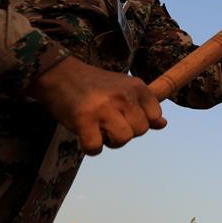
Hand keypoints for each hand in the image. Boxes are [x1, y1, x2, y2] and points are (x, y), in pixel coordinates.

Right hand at [25, 56, 166, 154]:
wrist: (59, 74)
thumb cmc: (93, 84)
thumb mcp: (124, 88)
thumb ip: (144, 106)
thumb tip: (162, 124)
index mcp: (136, 87)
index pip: (155, 115)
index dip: (141, 122)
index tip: (126, 117)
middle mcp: (123, 96)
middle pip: (140, 130)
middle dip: (126, 132)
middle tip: (109, 123)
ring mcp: (104, 107)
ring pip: (123, 139)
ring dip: (110, 141)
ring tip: (99, 129)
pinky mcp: (84, 119)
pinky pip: (96, 147)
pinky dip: (91, 147)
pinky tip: (86, 135)